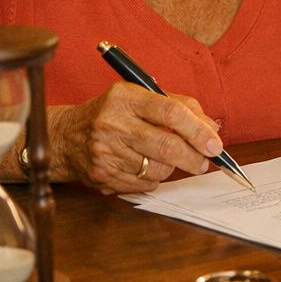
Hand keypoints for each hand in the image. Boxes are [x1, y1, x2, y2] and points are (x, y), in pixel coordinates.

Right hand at [52, 82, 222, 193]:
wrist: (66, 136)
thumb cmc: (113, 113)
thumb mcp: (141, 97)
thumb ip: (180, 107)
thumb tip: (211, 128)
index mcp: (125, 97)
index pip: (169, 112)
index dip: (197, 130)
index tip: (214, 144)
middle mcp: (112, 123)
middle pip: (166, 145)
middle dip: (193, 157)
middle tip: (204, 161)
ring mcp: (105, 151)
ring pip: (157, 169)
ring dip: (171, 167)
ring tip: (164, 158)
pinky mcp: (102, 174)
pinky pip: (143, 184)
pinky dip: (152, 179)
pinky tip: (144, 166)